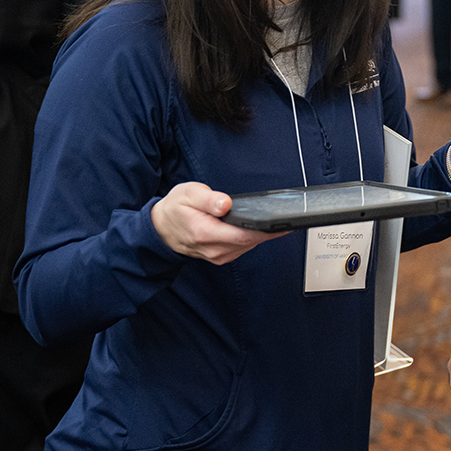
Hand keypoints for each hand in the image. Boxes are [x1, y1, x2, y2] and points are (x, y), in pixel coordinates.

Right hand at [151, 181, 284, 264]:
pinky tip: (261, 228)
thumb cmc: (175, 209)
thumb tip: (225, 204)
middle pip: (250, 242)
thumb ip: (207, 199)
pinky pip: (243, 248)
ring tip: (278, 221)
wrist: (162, 229)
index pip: (242, 234)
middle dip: (270, 231)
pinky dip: (253, 238)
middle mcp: (213, 249)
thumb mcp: (187, 194)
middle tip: (288, 219)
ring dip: (263, 235)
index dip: (265, 230)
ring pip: (249, 246)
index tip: (282, 223)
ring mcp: (218, 255)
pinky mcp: (222, 256)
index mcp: (205, 232)